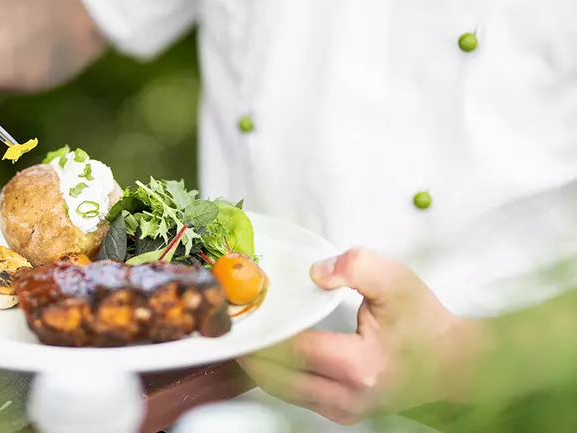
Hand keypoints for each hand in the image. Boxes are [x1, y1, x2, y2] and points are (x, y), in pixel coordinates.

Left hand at [239, 248, 477, 424]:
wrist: (453, 364)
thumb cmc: (424, 323)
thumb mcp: (398, 282)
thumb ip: (357, 267)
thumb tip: (315, 274)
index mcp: (359, 367)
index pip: (293, 350)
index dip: (264, 330)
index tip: (242, 309)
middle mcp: (346, 398)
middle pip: (275, 377)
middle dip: (249, 349)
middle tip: (231, 322)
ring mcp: (342, 412)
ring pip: (279, 389)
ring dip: (257, 363)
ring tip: (245, 333)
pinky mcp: (339, 414)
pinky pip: (292, 393)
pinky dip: (274, 372)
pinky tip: (268, 349)